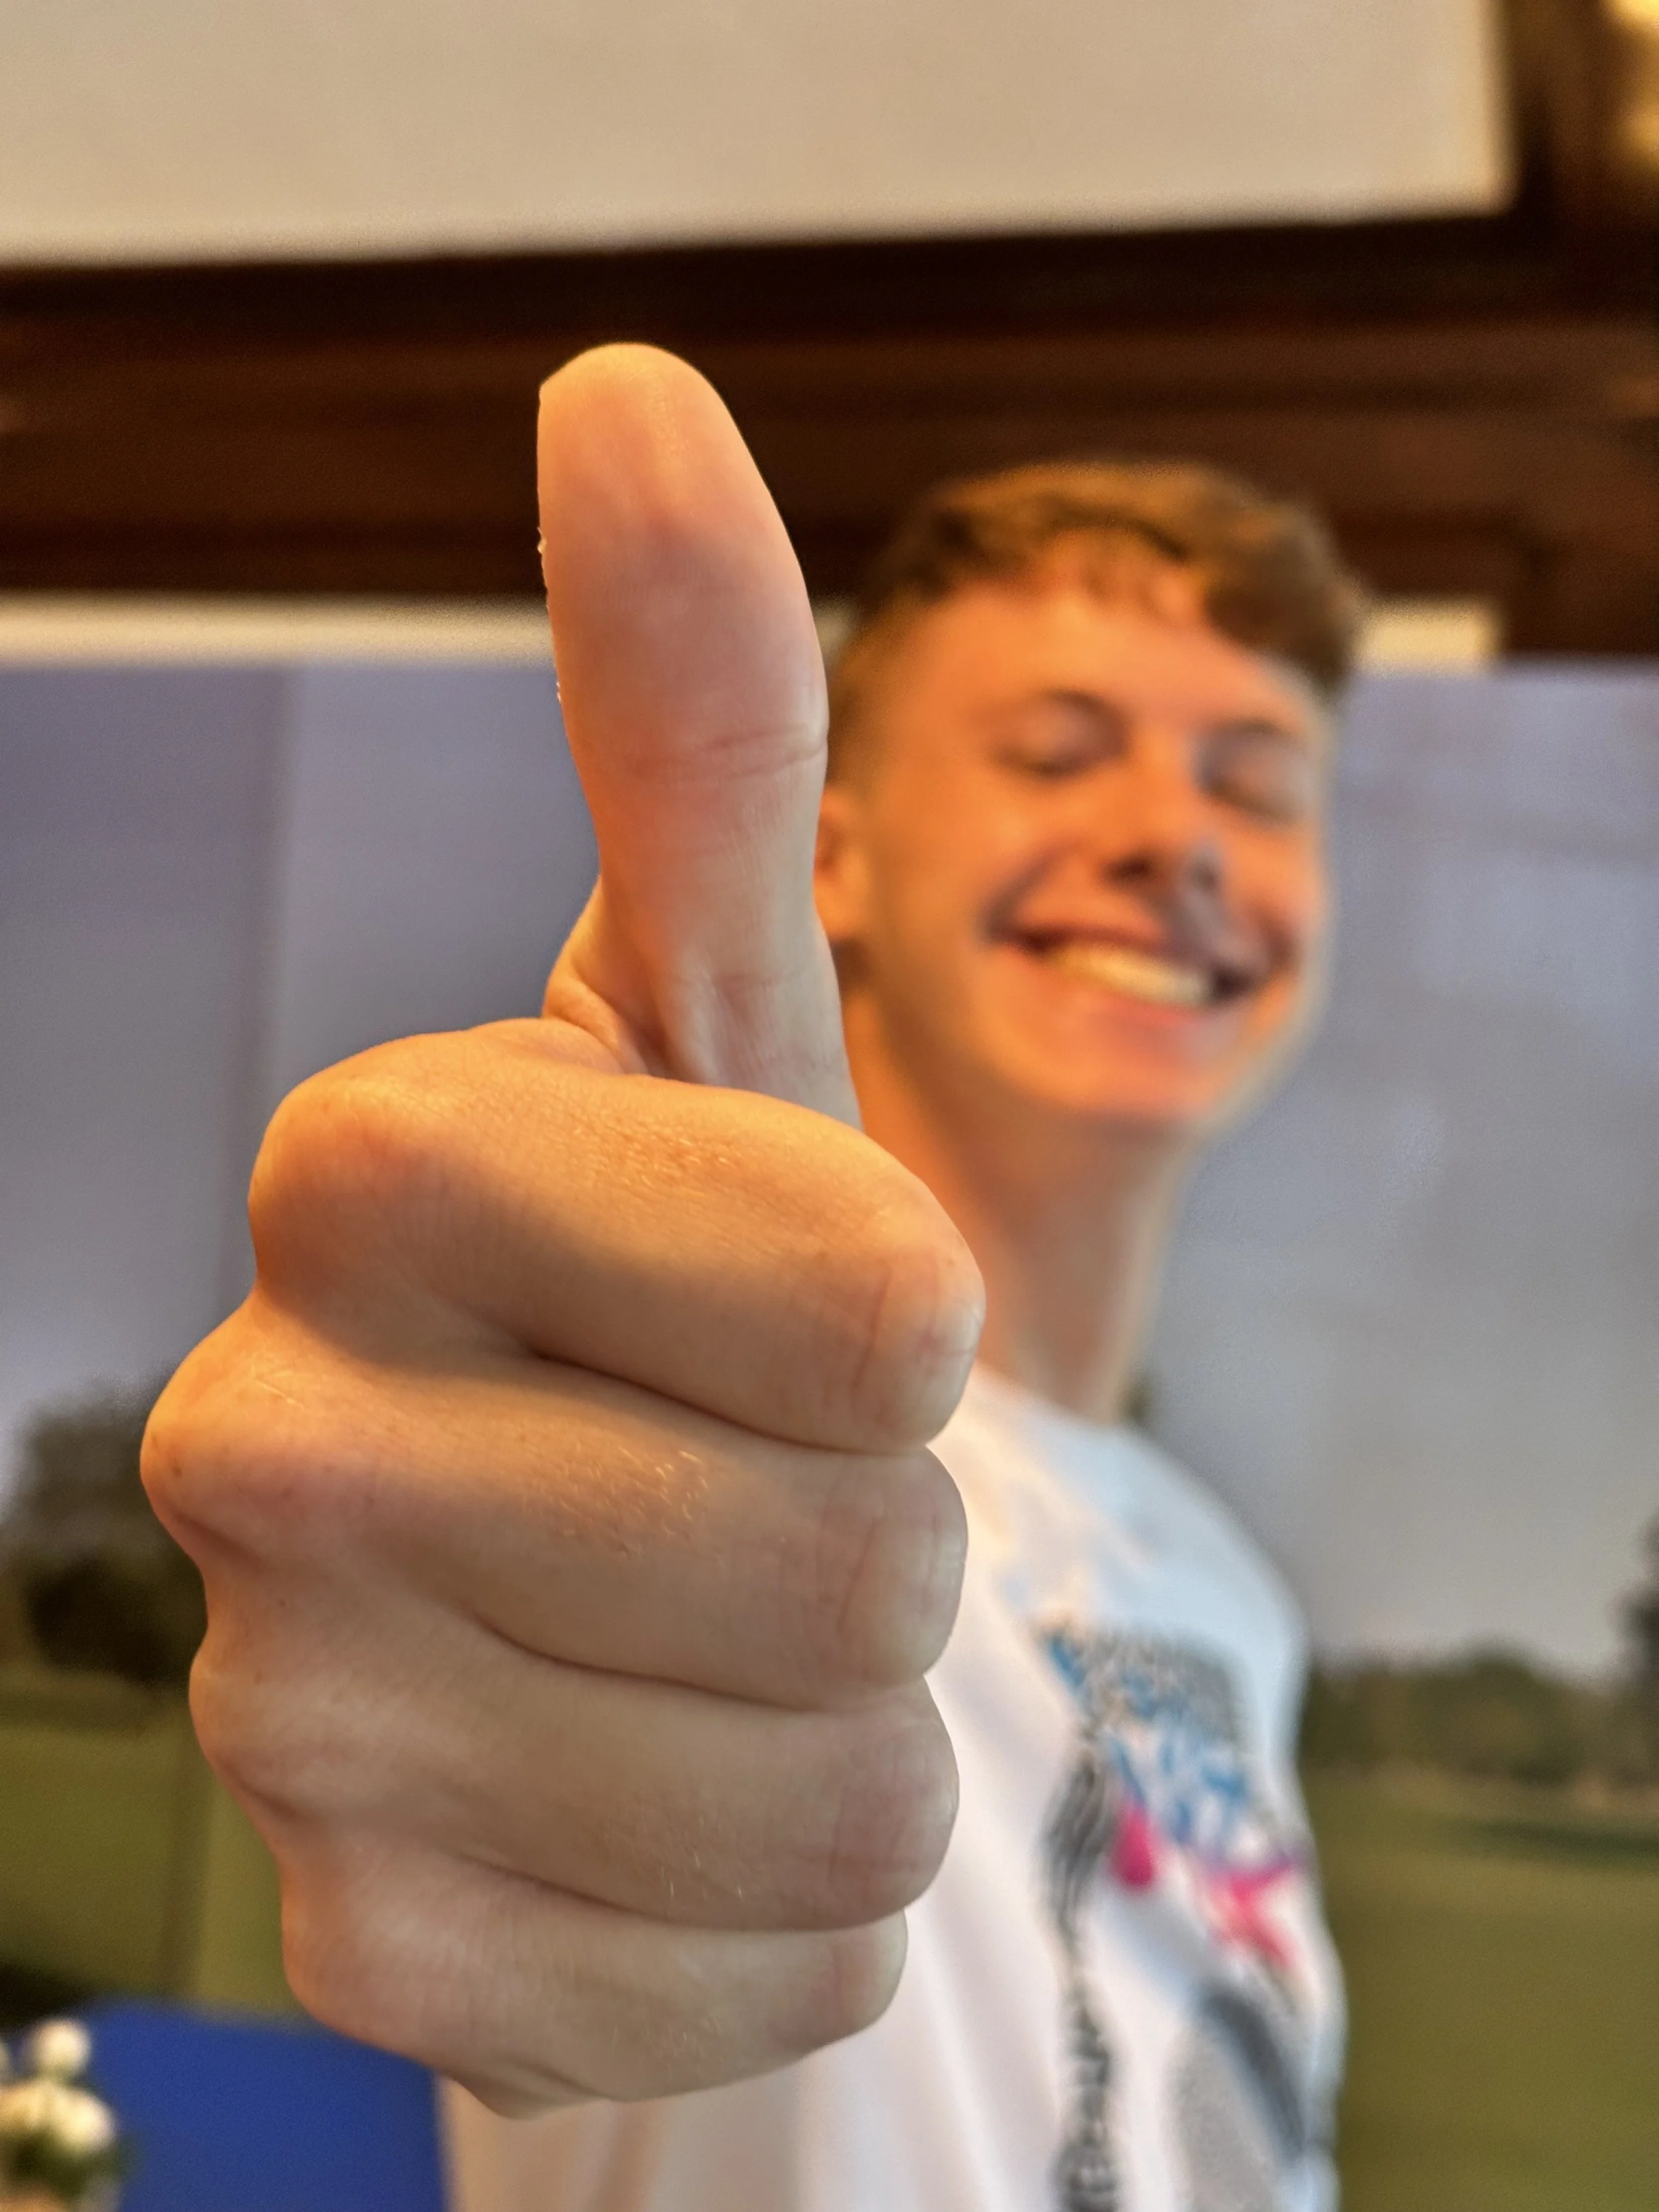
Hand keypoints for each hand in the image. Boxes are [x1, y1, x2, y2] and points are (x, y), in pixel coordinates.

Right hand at [142, 347, 982, 2113]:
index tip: (842, 1310)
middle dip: (891, 1541)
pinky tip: (661, 1810)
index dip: (900, 1312)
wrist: (597, 1616)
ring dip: (851, 1731)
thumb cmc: (694, 1300)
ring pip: (825, 1791)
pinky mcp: (369, 1953)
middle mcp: (260, 1442)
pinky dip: (777, 1910)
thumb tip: (626, 398)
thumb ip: (694, 734)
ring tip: (718, 1655)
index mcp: (358, 1173)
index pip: (849, 1293)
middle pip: (855, 1561)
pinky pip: (742, 1974)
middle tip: (768, 1502)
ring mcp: (285, 1726)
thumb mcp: (720, 1032)